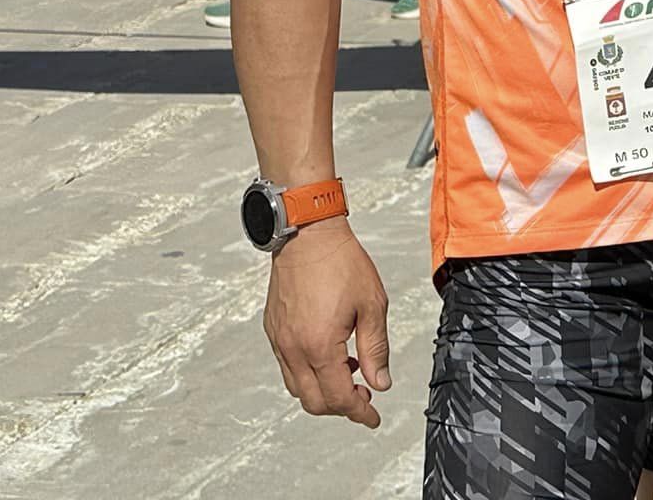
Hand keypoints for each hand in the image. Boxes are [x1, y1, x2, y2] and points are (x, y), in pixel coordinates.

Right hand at [263, 218, 392, 427]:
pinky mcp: (273, 330)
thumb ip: (376, 349)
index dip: (359, 413)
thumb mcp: (372, 305)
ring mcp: (279, 340)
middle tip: (364, 395)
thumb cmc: (341, 263)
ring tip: (350, 371)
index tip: (372, 418)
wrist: (308, 234)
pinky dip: (309, 373)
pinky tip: (330, 354)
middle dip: (341, 406)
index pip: (338, 398)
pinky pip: (288, 367)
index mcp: (319, 346)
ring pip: (297, 387)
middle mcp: (293, 349)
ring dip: (323, 390)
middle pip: (314, 401)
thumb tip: (380, 383)